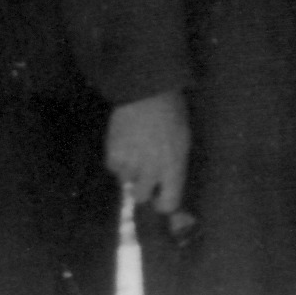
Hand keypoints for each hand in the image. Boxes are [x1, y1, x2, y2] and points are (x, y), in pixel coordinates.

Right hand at [106, 91, 192, 224]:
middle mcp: (152, 170)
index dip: (164, 202)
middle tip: (146, 171)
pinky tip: (125, 142)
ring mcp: (130, 164)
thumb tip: (168, 185)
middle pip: (141, 197)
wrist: (146, 91)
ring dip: (130, 171)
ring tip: (136, 148)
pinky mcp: (112, 156)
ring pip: (126, 181)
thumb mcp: (183, 140)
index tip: (161, 196)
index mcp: (174, 166)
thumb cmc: (172, 113)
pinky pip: (114, 168)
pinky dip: (118, 160)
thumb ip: (175, 165)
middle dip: (143, 187)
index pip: (168, 203)